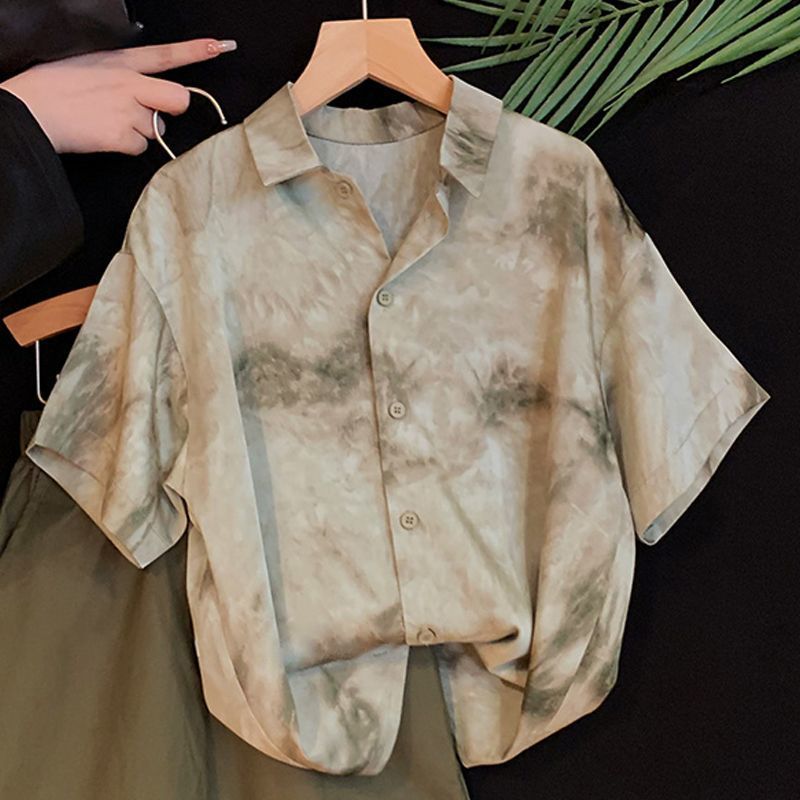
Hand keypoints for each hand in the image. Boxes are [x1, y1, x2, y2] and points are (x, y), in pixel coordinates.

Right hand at [0, 39, 236, 154]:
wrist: (30, 111)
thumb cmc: (55, 89)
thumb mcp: (89, 67)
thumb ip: (123, 78)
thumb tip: (144, 96)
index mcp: (120, 62)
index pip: (165, 54)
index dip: (196, 51)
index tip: (221, 46)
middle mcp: (130, 83)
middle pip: (179, 99)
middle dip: (170, 110)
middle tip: (148, 112)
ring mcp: (129, 110)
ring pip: (158, 129)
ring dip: (141, 132)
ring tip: (109, 123)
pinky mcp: (124, 135)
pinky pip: (142, 148)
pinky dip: (127, 148)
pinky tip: (104, 137)